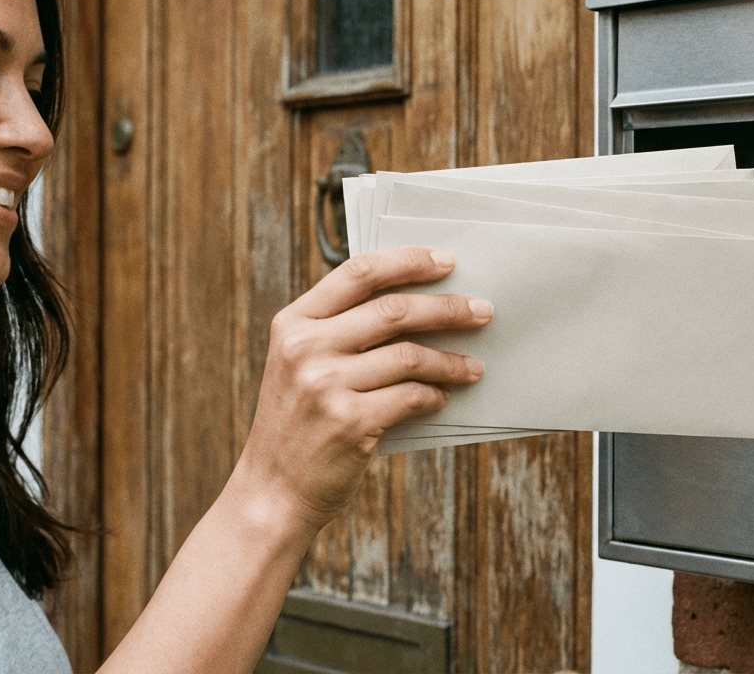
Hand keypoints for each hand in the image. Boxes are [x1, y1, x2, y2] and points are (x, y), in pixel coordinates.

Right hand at [235, 247, 492, 533]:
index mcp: (293, 323)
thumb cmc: (299, 426)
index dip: (407, 261)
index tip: (446, 262)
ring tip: (473, 367)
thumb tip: (417, 305)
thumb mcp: (299, 366)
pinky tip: (444, 397)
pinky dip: (435, 395)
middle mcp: (305, 348)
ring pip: (410, 356)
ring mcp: (326, 385)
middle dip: (447, 308)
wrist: (272, 493)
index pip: (358, 273)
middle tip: (482, 311)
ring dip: (451, 361)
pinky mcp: (350, 422)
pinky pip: (412, 397)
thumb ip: (340, 332)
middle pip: (393, 310)